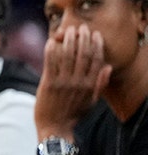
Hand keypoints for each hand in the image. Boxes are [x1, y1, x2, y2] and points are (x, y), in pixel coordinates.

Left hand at [35, 24, 108, 138]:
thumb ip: (99, 83)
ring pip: (67, 56)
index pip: (96, 61)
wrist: (55, 127)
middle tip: (82, 27)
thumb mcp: (91, 101)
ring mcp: (63, 82)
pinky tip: (52, 41)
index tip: (96, 34)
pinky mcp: (48, 83)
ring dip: (68, 40)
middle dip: (83, 39)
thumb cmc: (73, 113)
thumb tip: (107, 66)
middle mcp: (78, 83)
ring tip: (68, 30)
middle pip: (82, 55)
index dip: (96, 46)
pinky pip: (50, 62)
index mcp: (90, 86)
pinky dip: (51, 50)